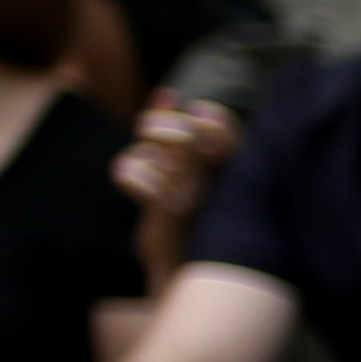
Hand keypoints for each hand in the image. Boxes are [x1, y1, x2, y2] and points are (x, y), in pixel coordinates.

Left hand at [110, 94, 238, 232]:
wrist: (187, 268)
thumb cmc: (191, 211)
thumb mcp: (191, 167)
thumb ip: (180, 127)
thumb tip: (165, 93)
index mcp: (235, 166)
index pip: (215, 119)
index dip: (196, 115)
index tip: (189, 127)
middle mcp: (219, 177)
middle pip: (178, 128)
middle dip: (152, 126)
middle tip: (148, 139)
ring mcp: (196, 193)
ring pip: (148, 150)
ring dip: (139, 159)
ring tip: (150, 179)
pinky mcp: (169, 211)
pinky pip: (132, 172)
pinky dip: (126, 176)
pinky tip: (137, 192)